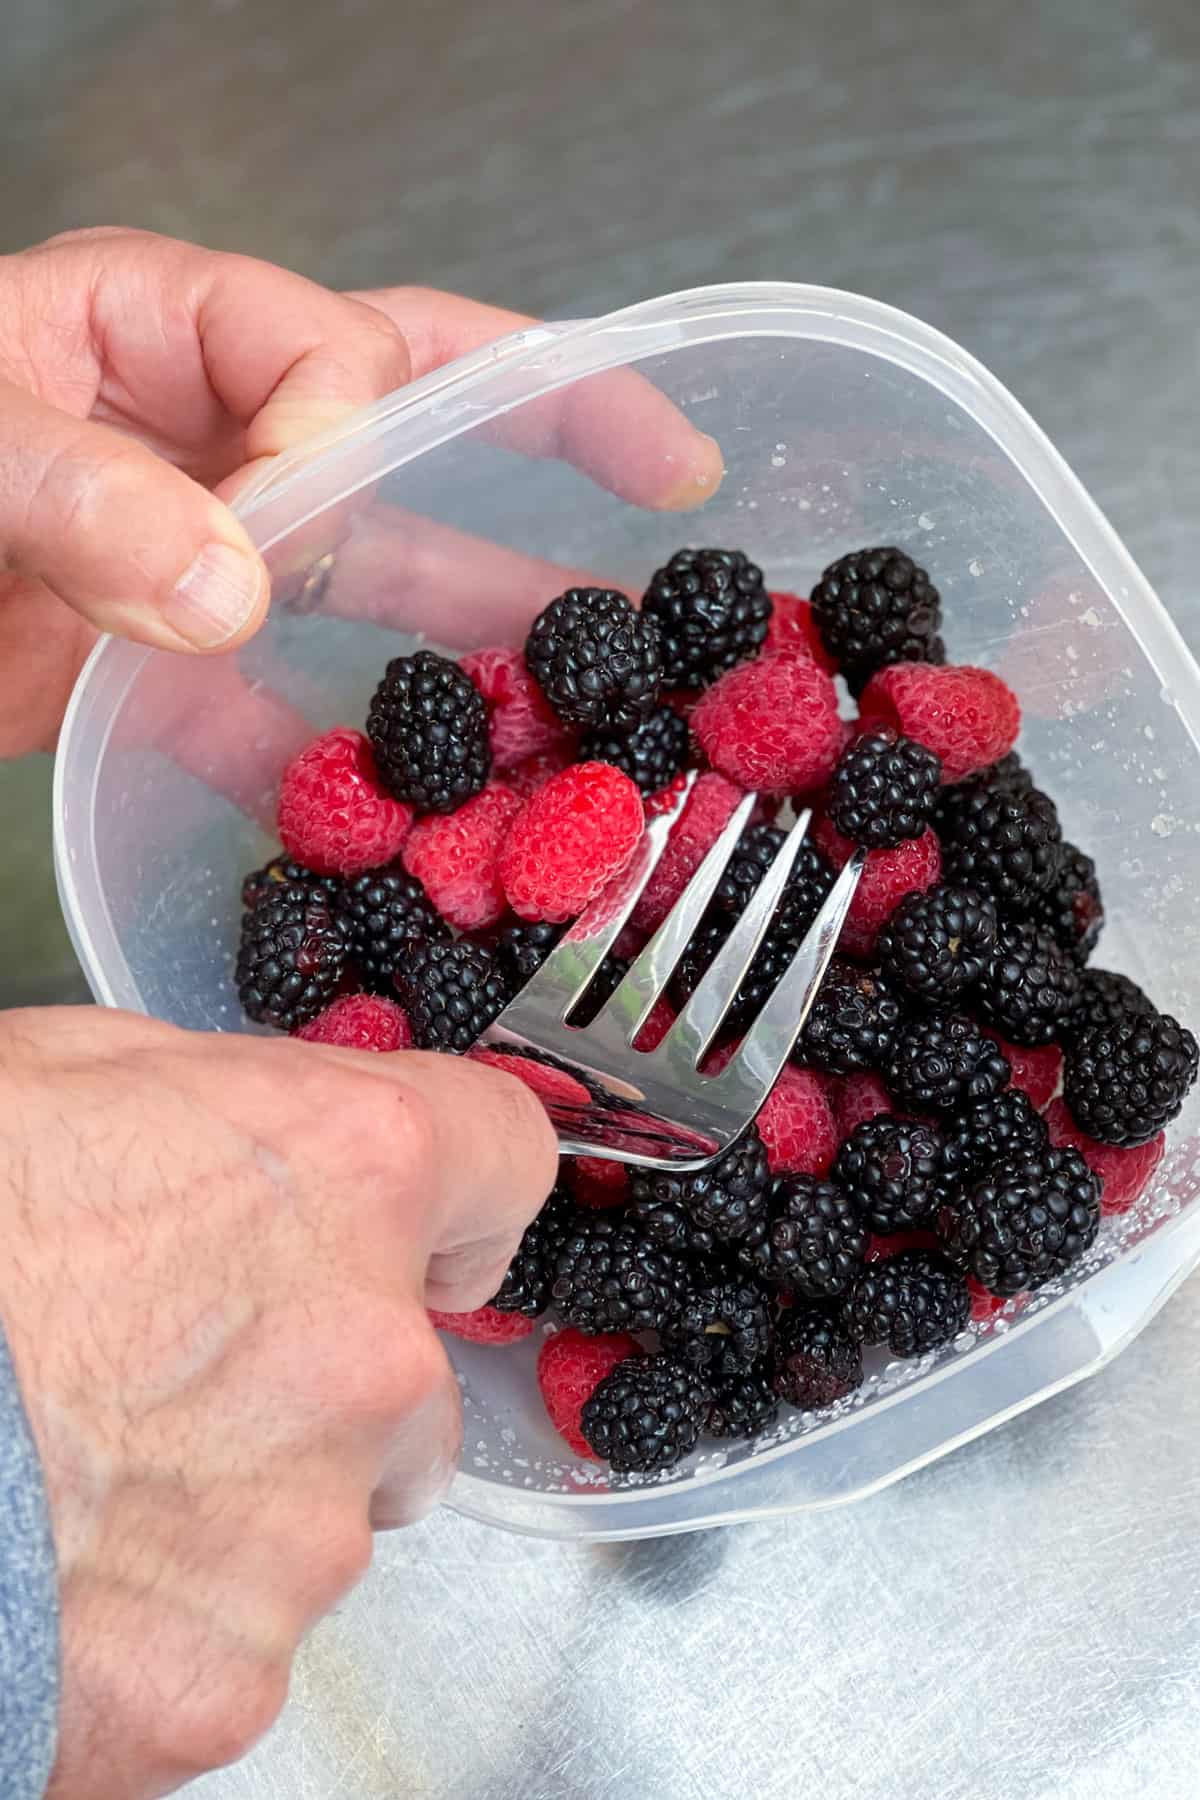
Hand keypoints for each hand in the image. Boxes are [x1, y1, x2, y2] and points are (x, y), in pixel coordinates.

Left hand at [0, 228, 721, 756]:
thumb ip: (75, 489)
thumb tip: (233, 581)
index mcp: (150, 322)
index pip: (330, 344)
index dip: (363, 420)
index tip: (327, 505)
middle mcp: (193, 429)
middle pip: (409, 421)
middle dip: (542, 455)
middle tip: (664, 487)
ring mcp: (182, 550)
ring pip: (361, 576)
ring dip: (469, 631)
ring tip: (581, 679)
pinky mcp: (147, 660)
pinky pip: (270, 702)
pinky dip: (331, 756)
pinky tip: (399, 808)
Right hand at [0, 1006, 556, 1796]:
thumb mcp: (67, 1073)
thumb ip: (225, 1103)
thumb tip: (272, 1140)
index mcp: (346, 1171)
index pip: (507, 1160)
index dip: (459, 1199)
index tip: (435, 1232)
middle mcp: (368, 1350)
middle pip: (417, 1371)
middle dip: (324, 1378)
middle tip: (169, 1373)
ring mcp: (306, 1528)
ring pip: (329, 1514)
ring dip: (246, 1501)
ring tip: (91, 1473)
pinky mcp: (229, 1676)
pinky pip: (239, 1636)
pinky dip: (171, 1617)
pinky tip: (66, 1568)